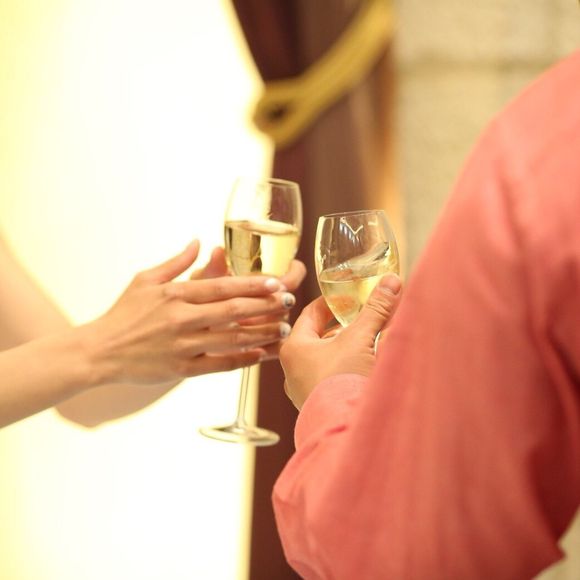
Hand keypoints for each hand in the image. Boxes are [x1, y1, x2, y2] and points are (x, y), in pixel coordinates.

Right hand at [80, 240, 300, 385]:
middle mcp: (181, 318)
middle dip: (265, 306)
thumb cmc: (123, 312)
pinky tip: (261, 355)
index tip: (276, 283)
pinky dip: (242, 360)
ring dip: (261, 334)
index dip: (252, 285)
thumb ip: (177, 262)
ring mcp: (182, 345)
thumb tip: (199, 242)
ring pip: (231, 339)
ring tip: (284, 329)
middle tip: (288, 303)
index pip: (222, 287)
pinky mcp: (181, 369)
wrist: (100, 351)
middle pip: (233, 311)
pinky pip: (218, 364)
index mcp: (175, 294)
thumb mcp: (145, 279)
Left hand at [279, 274, 401, 409]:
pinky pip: (333, 378)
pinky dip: (349, 367)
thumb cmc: (342, 381)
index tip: (349, 296)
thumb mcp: (360, 339)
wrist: (344, 429)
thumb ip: (375, 309)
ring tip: (370, 338)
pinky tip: (367, 365)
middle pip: (320, 337)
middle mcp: (293, 370)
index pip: (310, 314)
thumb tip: (390, 282)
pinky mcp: (320, 405)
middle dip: (344, 326)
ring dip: (348, 347)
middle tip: (363, 316)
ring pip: (327, 359)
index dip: (332, 302)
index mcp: (294, 348)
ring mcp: (305, 390)